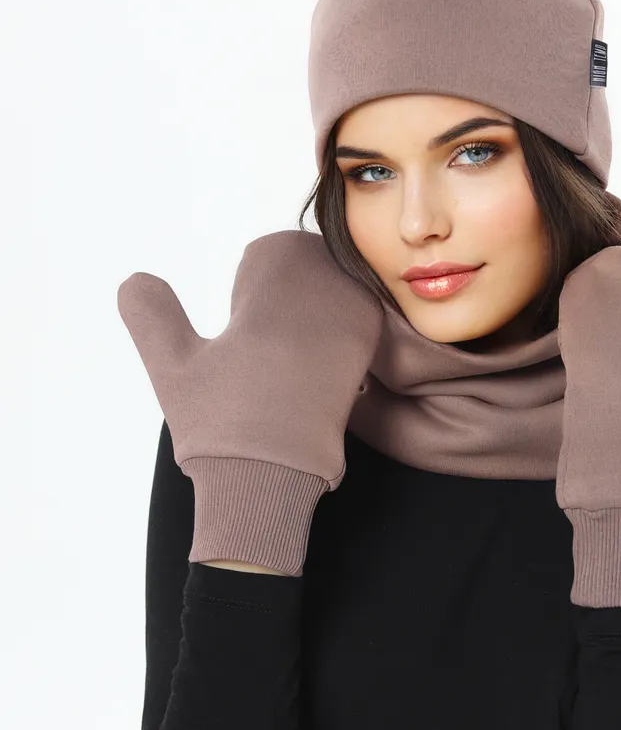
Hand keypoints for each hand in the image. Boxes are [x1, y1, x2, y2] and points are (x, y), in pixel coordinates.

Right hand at [117, 229, 383, 573]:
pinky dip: (328, 360)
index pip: (264, 259)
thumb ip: (148, 311)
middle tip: (266, 361)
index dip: (245, 303)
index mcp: (284, 255)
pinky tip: (313, 390)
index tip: (245, 341)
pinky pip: (348, 341)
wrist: (273, 474)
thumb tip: (135, 281)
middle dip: (282, 314)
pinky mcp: (377, 353)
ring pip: (326, 309)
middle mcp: (333, 275)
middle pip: (302, 281)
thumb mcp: (170, 359)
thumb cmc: (219, 418)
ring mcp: (362, 312)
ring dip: (306, 335)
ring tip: (287, 375)